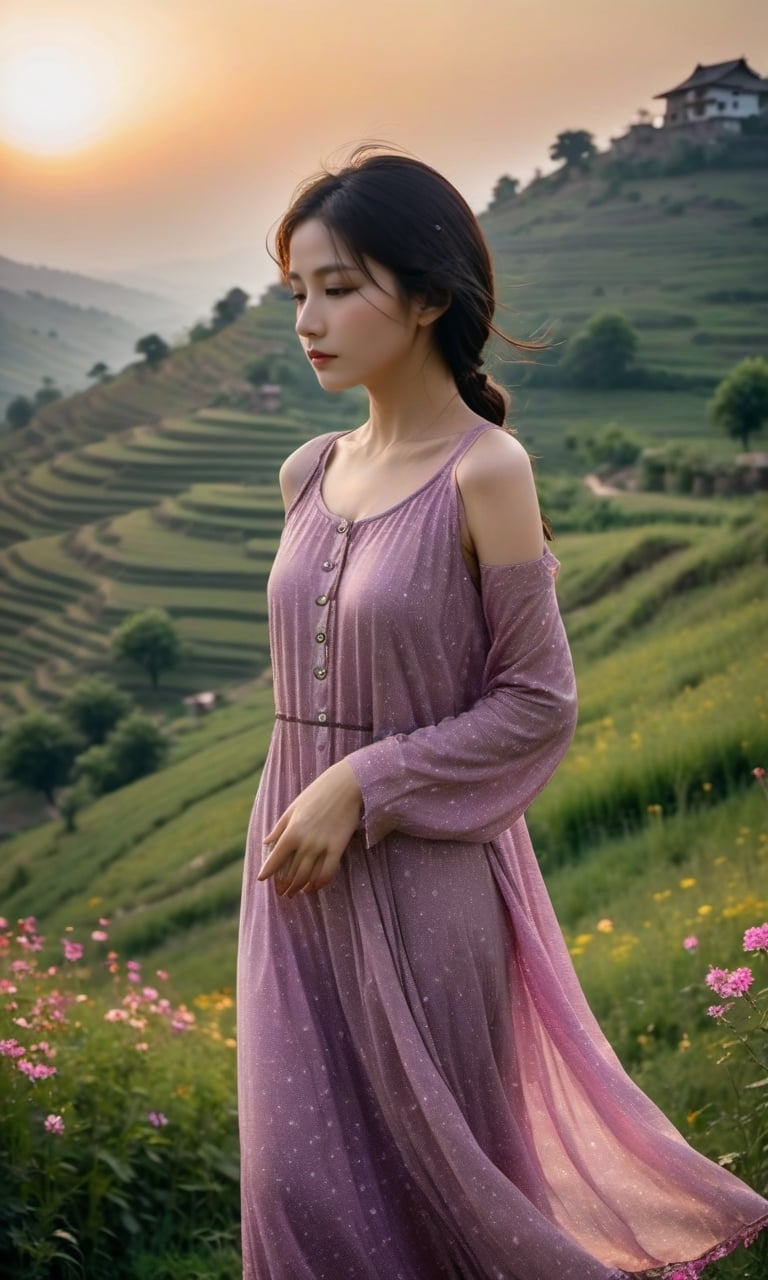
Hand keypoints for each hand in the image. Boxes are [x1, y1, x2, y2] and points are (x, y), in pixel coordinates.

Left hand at [258, 760, 362, 897]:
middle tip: (282, 893)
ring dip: (300, 887)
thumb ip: (279, 827)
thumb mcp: (293, 808)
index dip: (267, 872)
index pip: (275, 859)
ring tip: (296, 893)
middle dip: (285, 885)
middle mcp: (305, 842)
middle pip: (292, 872)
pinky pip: (328, 872)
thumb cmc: (316, 794)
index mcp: (291, 832)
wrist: (345, 786)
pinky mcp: (338, 848)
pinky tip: (315, 887)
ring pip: (308, 876)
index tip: (262, 880)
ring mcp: (322, 846)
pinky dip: (320, 883)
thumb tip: (266, 842)